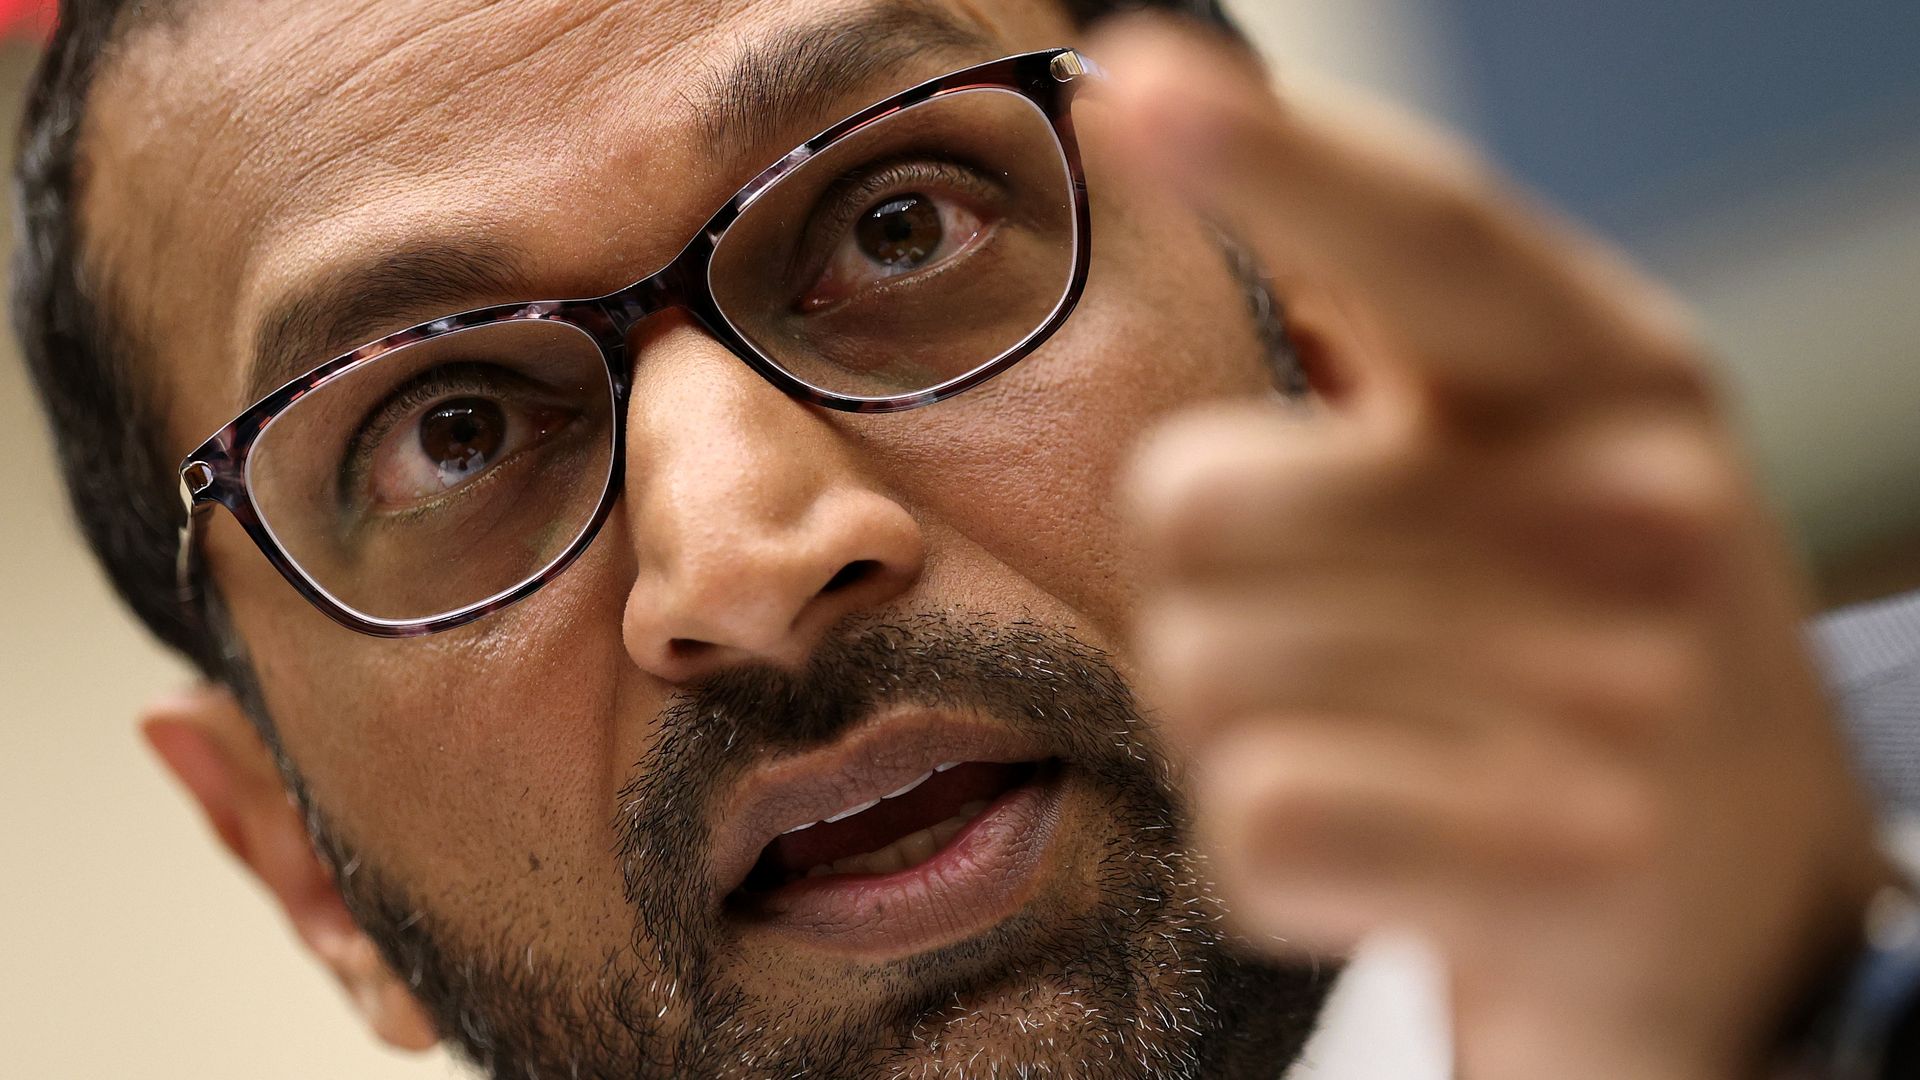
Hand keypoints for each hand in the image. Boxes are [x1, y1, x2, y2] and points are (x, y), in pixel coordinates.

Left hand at [1102, 21, 1895, 1079]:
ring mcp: (1611, 696)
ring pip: (1201, 673)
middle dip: (1207, 588)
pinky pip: (1255, 816)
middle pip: (1194, 500)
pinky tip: (1387, 851)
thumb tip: (1188, 139)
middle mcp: (1630, 509)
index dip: (1280, 159)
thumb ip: (1401, 343)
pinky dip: (1272, 856)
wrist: (1743, 900)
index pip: (1429, 236)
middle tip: (1334, 637)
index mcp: (1612, 372)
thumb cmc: (1583, 639)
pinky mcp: (1554, 869)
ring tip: (1381, 743)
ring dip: (1237, 724)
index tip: (1140, 79)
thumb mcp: (1549, 455)